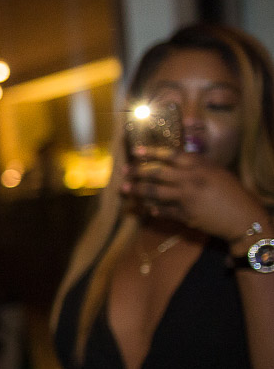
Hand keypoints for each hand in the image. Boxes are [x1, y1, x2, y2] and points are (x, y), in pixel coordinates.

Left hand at [122, 149, 267, 243]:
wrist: (243, 217)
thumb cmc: (233, 193)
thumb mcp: (217, 173)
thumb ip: (197, 167)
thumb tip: (176, 163)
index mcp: (200, 166)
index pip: (171, 155)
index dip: (151, 152)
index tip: (136, 151)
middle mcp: (191, 179)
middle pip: (157, 173)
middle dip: (138, 172)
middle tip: (124, 171)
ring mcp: (186, 198)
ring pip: (155, 192)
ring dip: (138, 190)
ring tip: (125, 189)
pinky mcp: (184, 215)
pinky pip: (163, 210)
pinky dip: (154, 209)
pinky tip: (147, 209)